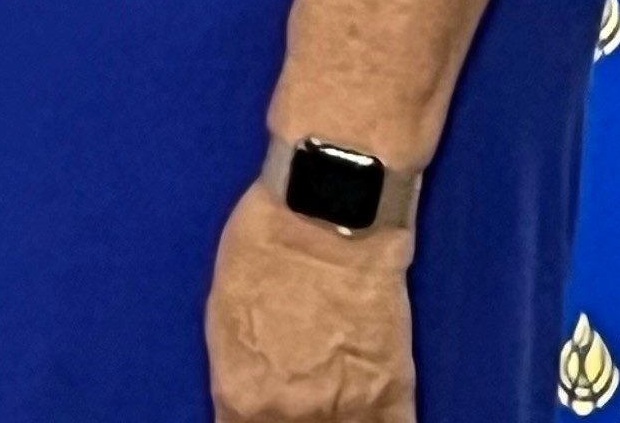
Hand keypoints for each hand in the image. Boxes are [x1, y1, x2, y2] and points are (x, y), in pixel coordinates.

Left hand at [206, 180, 415, 422]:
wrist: (326, 217)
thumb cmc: (263, 249)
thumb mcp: (224, 318)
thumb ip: (239, 374)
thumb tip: (244, 403)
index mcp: (242, 395)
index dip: (251, 421)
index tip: (259, 413)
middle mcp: (292, 414)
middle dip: (290, 421)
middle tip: (298, 401)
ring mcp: (348, 412)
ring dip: (331, 422)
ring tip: (329, 403)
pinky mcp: (396, 397)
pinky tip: (366, 413)